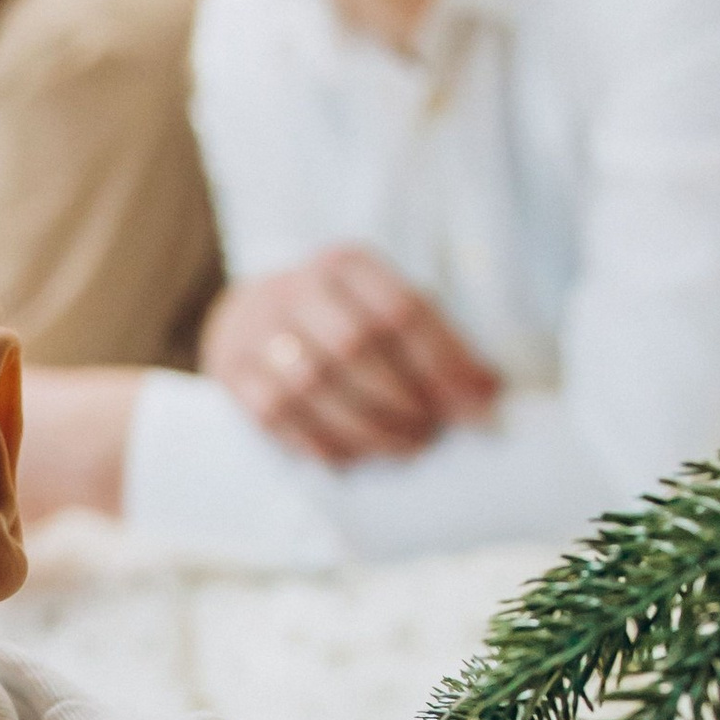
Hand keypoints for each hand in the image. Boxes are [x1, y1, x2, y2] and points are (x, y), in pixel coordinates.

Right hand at [200, 251, 500, 466]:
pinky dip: (320, 442)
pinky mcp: (231, 372)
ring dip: (367, 427)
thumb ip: (433, 344)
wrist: (249, 317)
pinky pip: (275, 416)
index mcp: (346, 263)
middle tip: (432, 431)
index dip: (447, 361)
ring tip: (404, 446)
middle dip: (404, 398)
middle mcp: (297, 287)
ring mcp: (257, 330)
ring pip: (313, 386)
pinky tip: (352, 456)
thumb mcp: (383, 308)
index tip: (482, 403)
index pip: (403, 310)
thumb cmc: (340, 321)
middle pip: (356, 346)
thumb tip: (488, 397)